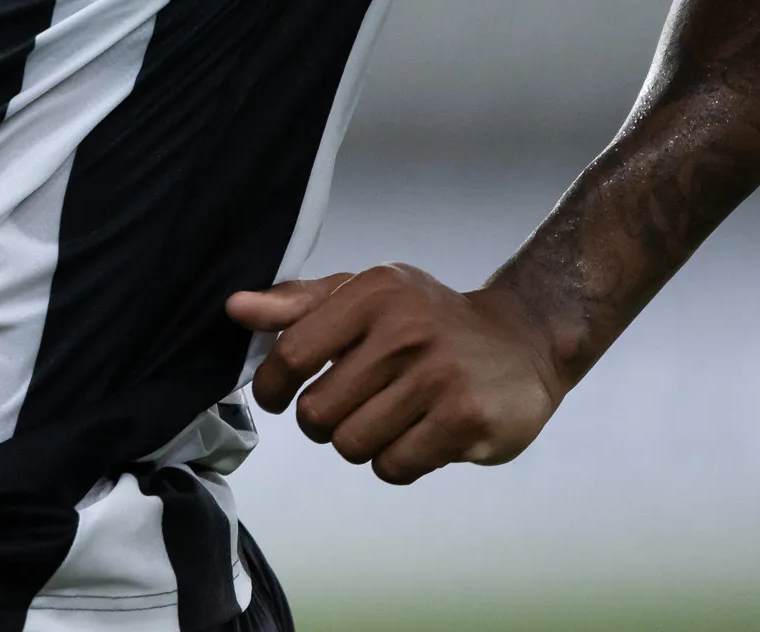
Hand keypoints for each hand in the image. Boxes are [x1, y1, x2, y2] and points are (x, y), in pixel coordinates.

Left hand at [226, 265, 567, 483]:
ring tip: (385, 419)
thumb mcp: (364, 293)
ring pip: (352, 445)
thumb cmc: (428, 318)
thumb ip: (298, 304)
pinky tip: (415, 435)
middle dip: (322, 420)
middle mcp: (404, 332)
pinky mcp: (465, 422)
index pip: (291, 354)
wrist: (524, 339)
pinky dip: (394, 462)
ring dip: (359, 443)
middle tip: (348, 407)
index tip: (279, 396)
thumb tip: (235, 308)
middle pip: (317, 412)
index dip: (273, 387)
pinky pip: (393, 467)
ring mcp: (438, 379)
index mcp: (371, 294)